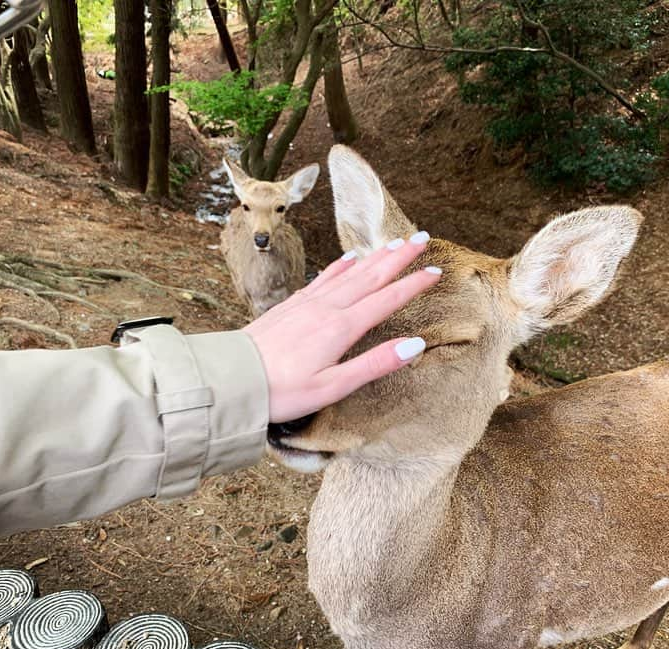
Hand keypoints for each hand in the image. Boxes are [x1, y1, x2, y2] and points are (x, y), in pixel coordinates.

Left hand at [243, 232, 440, 421]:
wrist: (233, 379)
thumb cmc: (282, 391)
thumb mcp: (333, 387)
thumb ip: (375, 364)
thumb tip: (415, 345)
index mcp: (340, 328)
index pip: (387, 299)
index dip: (413, 284)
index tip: (435, 270)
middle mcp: (326, 308)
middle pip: (370, 276)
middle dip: (399, 257)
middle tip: (422, 237)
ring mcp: (307, 303)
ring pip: (348, 272)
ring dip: (374, 256)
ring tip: (393, 243)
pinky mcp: (290, 305)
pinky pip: (323, 278)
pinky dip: (340, 265)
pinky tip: (348, 258)